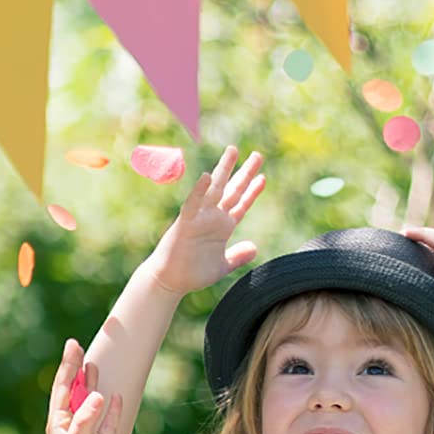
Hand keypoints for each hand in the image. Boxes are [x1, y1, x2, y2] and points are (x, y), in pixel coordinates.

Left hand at [46, 339, 120, 433]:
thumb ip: (85, 422)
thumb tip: (97, 395)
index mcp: (58, 425)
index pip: (63, 389)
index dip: (68, 367)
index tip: (73, 346)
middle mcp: (72, 428)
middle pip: (75, 392)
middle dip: (77, 370)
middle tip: (79, 346)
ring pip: (92, 404)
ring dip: (93, 385)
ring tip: (94, 365)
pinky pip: (109, 423)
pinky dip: (112, 409)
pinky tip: (115, 396)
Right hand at [148, 145, 264, 296]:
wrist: (170, 282)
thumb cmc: (192, 274)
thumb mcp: (223, 265)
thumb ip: (238, 256)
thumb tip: (254, 248)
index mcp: (222, 227)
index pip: (240, 204)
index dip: (252, 191)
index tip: (263, 177)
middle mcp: (212, 218)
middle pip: (232, 191)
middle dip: (245, 173)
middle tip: (257, 155)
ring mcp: (200, 219)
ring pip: (215, 190)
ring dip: (224, 170)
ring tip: (233, 151)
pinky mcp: (186, 223)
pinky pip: (193, 204)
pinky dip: (200, 190)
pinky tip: (208, 176)